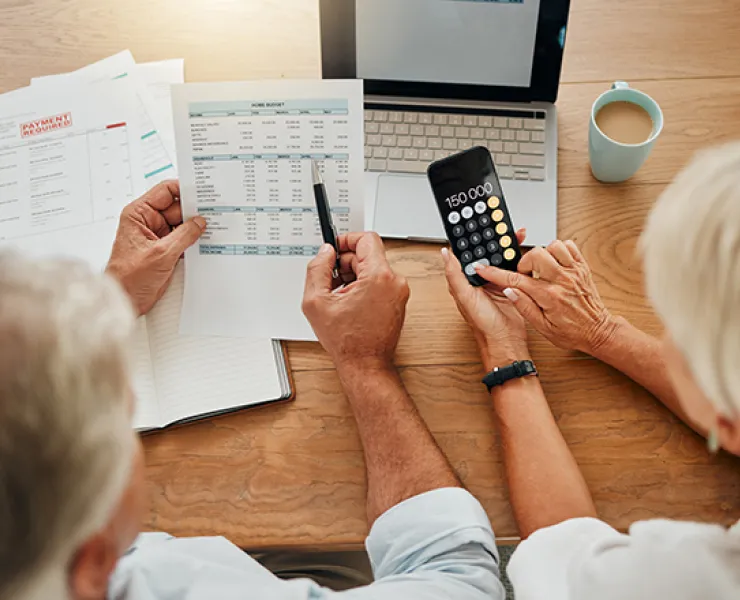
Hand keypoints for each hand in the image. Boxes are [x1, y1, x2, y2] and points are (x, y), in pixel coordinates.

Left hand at [106, 181, 205, 315]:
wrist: (125, 300)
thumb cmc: (129, 278)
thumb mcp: (161, 253)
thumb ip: (184, 235)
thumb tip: (200, 222)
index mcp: (139, 214)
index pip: (165, 191)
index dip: (184, 189)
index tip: (203, 192)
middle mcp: (148, 221)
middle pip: (177, 208)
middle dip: (194, 212)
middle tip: (214, 213)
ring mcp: (157, 236)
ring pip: (182, 224)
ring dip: (195, 228)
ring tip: (213, 228)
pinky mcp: (165, 250)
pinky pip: (183, 239)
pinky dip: (193, 241)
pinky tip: (206, 241)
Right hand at [302, 232, 409, 372]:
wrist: (365, 364)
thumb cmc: (347, 341)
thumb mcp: (316, 301)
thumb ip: (317, 269)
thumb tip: (325, 252)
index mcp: (379, 277)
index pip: (366, 239)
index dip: (346, 240)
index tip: (335, 248)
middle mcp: (394, 281)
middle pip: (368, 255)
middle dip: (346, 264)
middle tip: (331, 280)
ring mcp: (399, 292)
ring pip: (372, 269)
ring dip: (353, 277)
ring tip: (338, 297)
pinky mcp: (398, 301)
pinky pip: (379, 283)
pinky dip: (363, 287)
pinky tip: (349, 304)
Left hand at [443, 229, 529, 369]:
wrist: (506, 340)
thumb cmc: (483, 324)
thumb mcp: (465, 297)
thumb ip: (454, 274)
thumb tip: (444, 253)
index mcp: (464, 280)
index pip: (465, 253)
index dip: (470, 238)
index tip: (475, 223)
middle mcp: (478, 279)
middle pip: (484, 252)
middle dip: (492, 238)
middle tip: (499, 224)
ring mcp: (495, 281)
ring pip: (499, 257)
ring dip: (506, 245)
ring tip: (513, 233)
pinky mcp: (509, 284)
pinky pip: (512, 266)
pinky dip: (517, 257)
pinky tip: (520, 249)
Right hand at [474, 240, 616, 353]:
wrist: (598, 331)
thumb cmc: (572, 332)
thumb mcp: (543, 328)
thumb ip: (524, 307)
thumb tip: (509, 291)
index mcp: (549, 296)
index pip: (516, 280)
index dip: (495, 273)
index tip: (483, 268)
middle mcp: (562, 280)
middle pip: (535, 254)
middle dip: (524, 261)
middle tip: (525, 273)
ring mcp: (574, 272)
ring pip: (553, 245)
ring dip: (543, 253)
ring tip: (541, 267)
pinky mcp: (582, 268)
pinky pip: (570, 246)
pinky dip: (559, 249)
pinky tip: (555, 262)